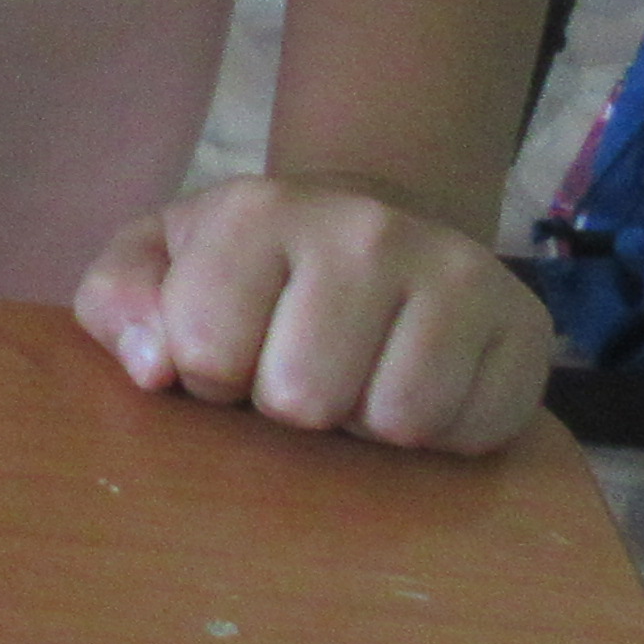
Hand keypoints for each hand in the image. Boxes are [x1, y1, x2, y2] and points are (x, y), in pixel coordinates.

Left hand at [75, 174, 554, 455]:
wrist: (373, 229)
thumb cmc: (248, 264)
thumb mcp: (158, 261)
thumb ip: (119, 301)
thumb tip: (152, 367)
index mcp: (261, 210)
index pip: (206, 353)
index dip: (207, 375)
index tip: (227, 346)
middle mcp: (367, 228)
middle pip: (302, 398)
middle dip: (285, 404)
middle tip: (297, 365)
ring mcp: (458, 271)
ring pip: (395, 421)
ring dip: (362, 421)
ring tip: (354, 374)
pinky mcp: (524, 325)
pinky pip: (470, 433)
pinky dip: (437, 433)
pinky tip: (415, 381)